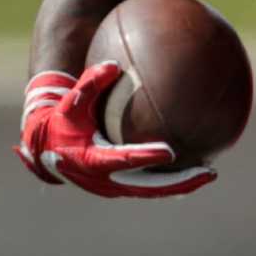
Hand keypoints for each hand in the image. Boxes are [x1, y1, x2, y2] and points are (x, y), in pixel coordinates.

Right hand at [14, 61, 215, 197]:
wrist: (46, 152)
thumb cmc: (61, 123)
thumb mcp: (71, 103)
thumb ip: (90, 83)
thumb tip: (113, 64)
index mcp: (92, 159)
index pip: (124, 159)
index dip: (146, 157)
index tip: (170, 152)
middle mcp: (105, 180)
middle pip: (148, 186)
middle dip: (178, 182)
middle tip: (207, 173)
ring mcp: (114, 187)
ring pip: (152, 191)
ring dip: (181, 185)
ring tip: (209, 174)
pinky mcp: (120, 187)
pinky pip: (149, 187)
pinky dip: (171, 183)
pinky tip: (195, 172)